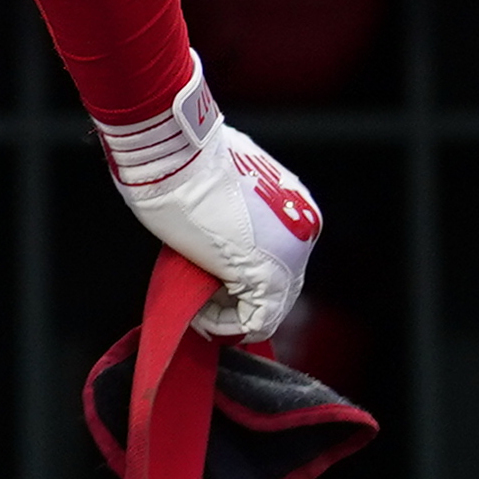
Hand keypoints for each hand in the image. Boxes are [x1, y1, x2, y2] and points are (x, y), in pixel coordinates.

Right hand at [98, 63, 319, 337]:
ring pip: (269, 309)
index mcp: (296, 206)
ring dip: (228, 316)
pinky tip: (197, 313)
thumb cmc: (184, 163)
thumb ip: (233, 219)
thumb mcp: (221, 188)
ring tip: (196, 306)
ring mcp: (290, 253)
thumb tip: (219, 244)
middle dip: (237, 301)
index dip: (241, 281)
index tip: (208, 285)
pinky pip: (256, 321)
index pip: (278, 261)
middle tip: (202, 302)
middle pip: (279, 288)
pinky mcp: (268, 273)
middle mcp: (303, 231)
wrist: (175, 154)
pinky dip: (224, 325)